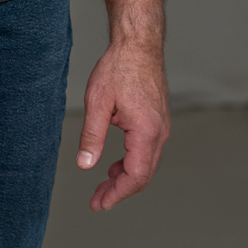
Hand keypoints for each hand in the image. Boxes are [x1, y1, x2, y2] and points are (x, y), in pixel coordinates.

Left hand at [76, 41, 169, 210]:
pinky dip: (131, 161)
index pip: (135, 176)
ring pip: (146, 163)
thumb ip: (92, 136)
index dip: (117, 194)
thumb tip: (85, 165)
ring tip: (104, 183)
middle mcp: (160, 132)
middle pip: (142, 174)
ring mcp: (161, 126)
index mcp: (147, 131)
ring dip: (125, 176)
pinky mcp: (158, 119)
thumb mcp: (97, 102)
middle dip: (119, 190)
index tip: (99, 203)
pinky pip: (147, 149)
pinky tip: (115, 163)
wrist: (138, 43)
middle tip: (97, 199)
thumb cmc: (119, 67)